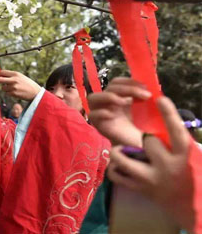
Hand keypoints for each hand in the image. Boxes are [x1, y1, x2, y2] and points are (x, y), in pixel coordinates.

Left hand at [0, 70, 40, 100]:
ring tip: (12, 88)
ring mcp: (13, 87)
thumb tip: (0, 75)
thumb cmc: (27, 83)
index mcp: (15, 74)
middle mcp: (13, 79)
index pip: (2, 72)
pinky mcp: (13, 93)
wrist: (35, 92)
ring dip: (5, 88)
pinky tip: (15, 92)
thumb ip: (11, 75)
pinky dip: (9, 93)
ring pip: (2, 88)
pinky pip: (7, 93)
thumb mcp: (20, 76)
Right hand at [88, 77, 147, 146]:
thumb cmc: (142, 130)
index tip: (146, 87)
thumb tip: (154, 88)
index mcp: (119, 97)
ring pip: (93, 98)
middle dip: (127, 88)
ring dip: (109, 97)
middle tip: (146, 96)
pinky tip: (113, 115)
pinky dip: (101, 113)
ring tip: (124, 102)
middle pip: (109, 87)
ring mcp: (101, 113)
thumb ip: (145, 99)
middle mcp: (108, 103)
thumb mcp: (146, 111)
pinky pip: (93, 115)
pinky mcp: (98, 125)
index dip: (129, 81)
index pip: (117, 82)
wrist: (139, 149)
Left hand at [107, 96, 194, 230]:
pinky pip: (116, 175)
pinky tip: (118, 164)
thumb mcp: (189, 154)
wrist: (187, 205)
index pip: (178, 132)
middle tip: (144, 138)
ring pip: (123, 159)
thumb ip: (176, 137)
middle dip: (144, 137)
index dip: (169, 114)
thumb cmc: (187, 172)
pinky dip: (114, 168)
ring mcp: (150, 180)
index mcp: (184, 156)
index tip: (161, 98)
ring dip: (119, 152)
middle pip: (148, 142)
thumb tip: (165, 110)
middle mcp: (167, 168)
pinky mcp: (138, 189)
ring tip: (121, 149)